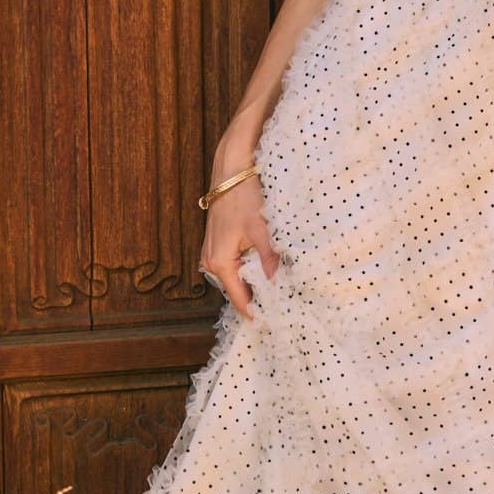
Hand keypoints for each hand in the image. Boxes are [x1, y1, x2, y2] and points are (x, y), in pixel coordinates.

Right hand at [198, 173, 280, 320]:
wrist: (230, 171)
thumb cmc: (243, 197)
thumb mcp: (261, 230)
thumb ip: (269, 259)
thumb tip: (279, 284)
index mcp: (219, 262)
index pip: (239, 299)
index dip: (257, 312)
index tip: (274, 322)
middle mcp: (210, 262)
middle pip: (236, 291)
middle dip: (258, 299)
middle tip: (283, 308)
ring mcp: (211, 253)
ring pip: (235, 278)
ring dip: (253, 284)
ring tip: (278, 292)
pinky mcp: (216, 245)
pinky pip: (233, 266)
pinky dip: (248, 271)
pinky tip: (265, 270)